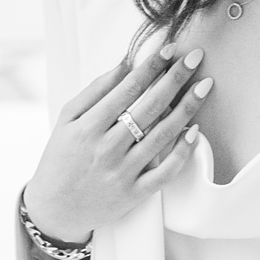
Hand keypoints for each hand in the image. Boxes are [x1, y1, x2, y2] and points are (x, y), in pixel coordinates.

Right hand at [22, 44, 211, 244]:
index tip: (170, 49)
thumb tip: (125, 63)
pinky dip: (182, 152)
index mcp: (88, 128)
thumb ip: (95, 91)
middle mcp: (107, 149)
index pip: (127, 90)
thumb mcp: (67, 120)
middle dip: (175, 79)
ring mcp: (122, 172)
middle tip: (196, 57)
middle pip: (149, 108)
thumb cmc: (61, 159)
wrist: (55, 210)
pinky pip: (165, 172)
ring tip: (204, 86)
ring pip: (162, 136)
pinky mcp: (135, 194)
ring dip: (187, 108)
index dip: (151, 67)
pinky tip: (195, 131)